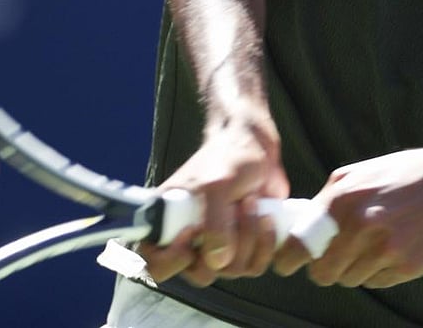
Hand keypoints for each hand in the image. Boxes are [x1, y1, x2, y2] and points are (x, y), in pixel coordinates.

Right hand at [139, 110, 290, 285]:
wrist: (258, 148)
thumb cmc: (229, 157)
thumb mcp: (217, 183)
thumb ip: (214, 221)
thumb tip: (218, 261)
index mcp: (168, 223)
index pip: (155, 265)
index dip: (172, 260)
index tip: (192, 233)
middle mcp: (191, 241)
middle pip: (202, 274)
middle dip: (225, 243)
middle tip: (236, 206)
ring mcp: (218, 247)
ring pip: (233, 270)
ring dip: (250, 237)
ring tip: (252, 201)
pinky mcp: (245, 246)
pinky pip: (256, 264)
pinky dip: (267, 244)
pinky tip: (268, 216)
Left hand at [272, 141, 422, 287]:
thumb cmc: (404, 175)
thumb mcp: (361, 172)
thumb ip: (328, 199)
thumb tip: (298, 230)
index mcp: (344, 197)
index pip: (301, 244)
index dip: (289, 260)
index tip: (287, 265)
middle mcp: (362, 222)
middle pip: (323, 272)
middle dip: (326, 267)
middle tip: (339, 253)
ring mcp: (385, 247)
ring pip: (349, 279)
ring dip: (355, 267)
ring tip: (375, 240)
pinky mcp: (406, 266)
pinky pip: (375, 282)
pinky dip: (378, 271)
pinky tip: (394, 246)